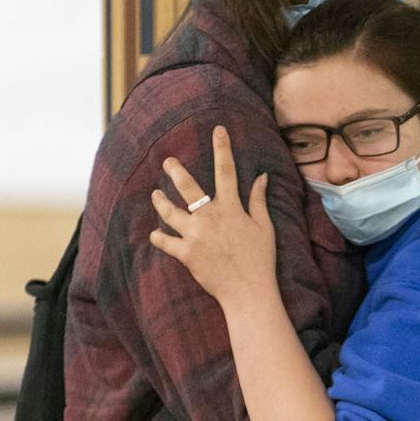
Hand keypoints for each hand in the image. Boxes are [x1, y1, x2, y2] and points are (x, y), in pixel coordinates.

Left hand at [148, 126, 277, 307]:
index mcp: (231, 208)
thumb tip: (262, 177)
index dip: (222, 148)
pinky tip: (154, 234)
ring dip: (160, 202)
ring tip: (155, 195)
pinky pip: (165, 241)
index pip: (226, 171)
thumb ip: (259, 201)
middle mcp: (210, 217)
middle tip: (167, 161)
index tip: (217, 130)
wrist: (248, 291)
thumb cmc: (260, 259)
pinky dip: (158, 237)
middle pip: (188, 187)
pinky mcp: (186, 254)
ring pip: (170, 212)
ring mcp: (196, 235)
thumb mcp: (264, 227)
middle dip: (175, 171)